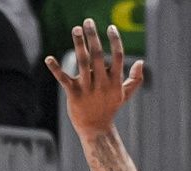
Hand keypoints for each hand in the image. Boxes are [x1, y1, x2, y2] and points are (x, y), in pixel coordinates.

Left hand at [45, 21, 144, 138]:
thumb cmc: (109, 109)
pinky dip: (56, 68)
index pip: (118, 56)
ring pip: (83, 63)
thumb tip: (142, 62)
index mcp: (115, 80)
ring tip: (76, 29)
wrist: (95, 129)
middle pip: (99, 55)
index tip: (110, 27)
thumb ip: (135, 79)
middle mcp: (102, 83)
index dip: (115, 41)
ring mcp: (87, 88)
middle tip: (88, 21)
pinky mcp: (74, 94)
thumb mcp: (124, 94)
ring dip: (79, 44)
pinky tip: (48, 58)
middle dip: (93, 37)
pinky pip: (64, 79)